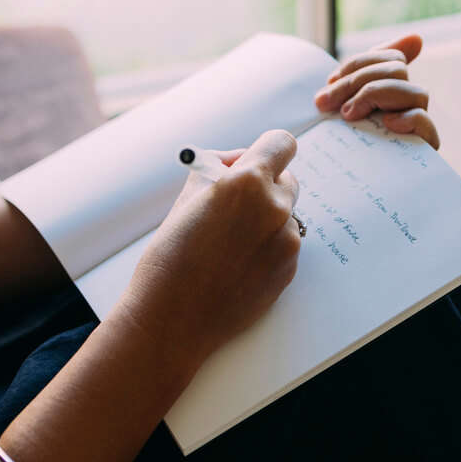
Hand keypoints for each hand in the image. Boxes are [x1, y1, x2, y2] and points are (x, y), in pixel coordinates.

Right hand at [111, 130, 302, 371]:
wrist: (173, 317)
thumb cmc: (171, 255)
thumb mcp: (188, 196)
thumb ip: (219, 171)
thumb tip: (236, 160)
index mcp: (248, 182)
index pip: (281, 143)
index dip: (267, 149)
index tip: (256, 159)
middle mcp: (275, 208)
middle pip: (288, 178)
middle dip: (265, 184)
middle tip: (235, 202)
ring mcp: (286, 242)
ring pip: (285, 215)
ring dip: (264, 219)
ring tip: (227, 243)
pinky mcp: (289, 270)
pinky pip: (283, 245)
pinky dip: (266, 247)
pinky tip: (235, 264)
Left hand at [313, 34, 439, 148]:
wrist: (341, 195)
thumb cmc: (341, 148)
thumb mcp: (343, 108)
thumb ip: (361, 74)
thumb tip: (418, 38)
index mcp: (392, 89)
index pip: (390, 57)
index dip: (359, 63)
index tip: (331, 81)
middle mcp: (408, 104)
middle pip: (397, 70)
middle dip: (357, 81)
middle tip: (328, 103)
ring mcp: (416, 126)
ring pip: (414, 91)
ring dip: (376, 95)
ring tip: (349, 115)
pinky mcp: (421, 150)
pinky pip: (425, 123)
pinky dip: (407, 118)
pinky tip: (386, 123)